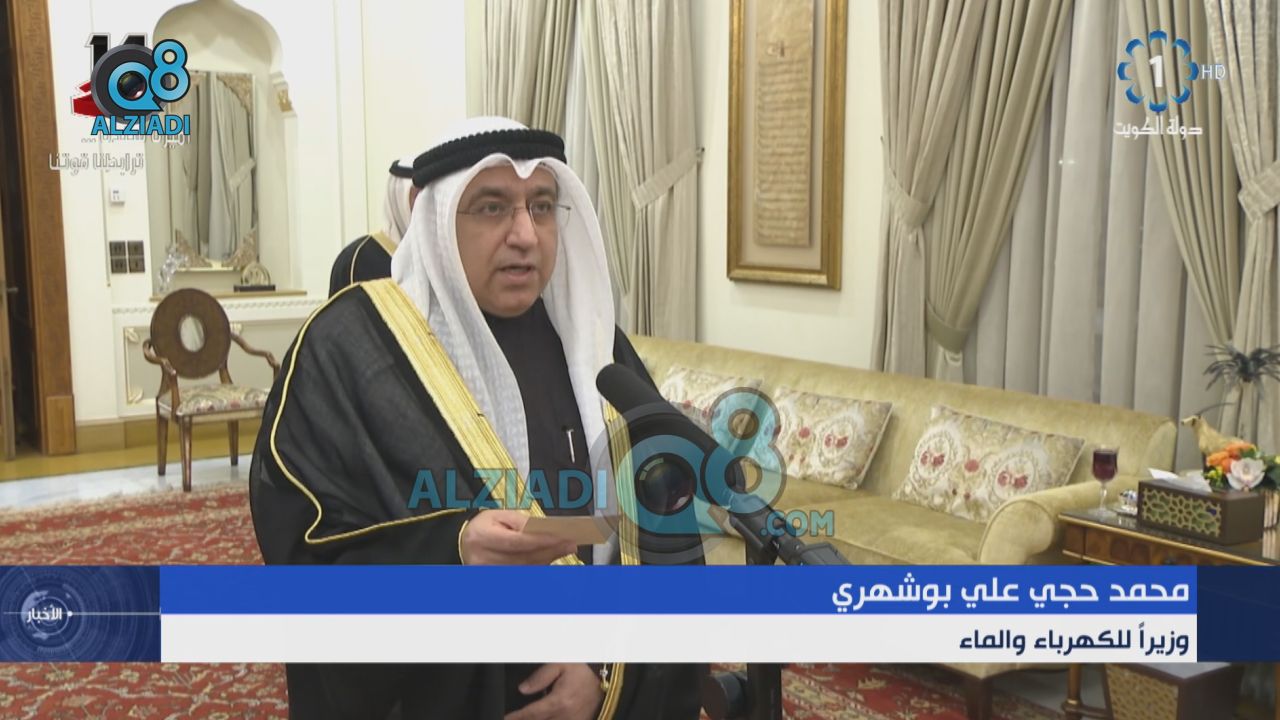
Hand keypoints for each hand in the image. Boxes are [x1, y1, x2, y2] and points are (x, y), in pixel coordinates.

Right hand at [460, 510, 578, 565]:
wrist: (463, 543)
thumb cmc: (482, 527)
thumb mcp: (498, 515)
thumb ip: (521, 522)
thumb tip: (544, 530)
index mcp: (482, 537)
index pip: (517, 542)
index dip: (540, 541)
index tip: (560, 537)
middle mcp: (483, 559)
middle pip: (524, 558)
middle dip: (550, 550)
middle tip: (569, 543)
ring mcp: (489, 573)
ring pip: (525, 569)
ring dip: (547, 559)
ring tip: (563, 548)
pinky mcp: (495, 580)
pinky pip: (521, 574)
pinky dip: (538, 567)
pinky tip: (550, 558)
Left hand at [504, 663, 602, 719]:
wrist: (604, 679)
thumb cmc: (581, 670)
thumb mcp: (560, 665)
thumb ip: (540, 677)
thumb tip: (523, 689)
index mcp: (559, 700)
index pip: (532, 713)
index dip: (517, 717)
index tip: (506, 718)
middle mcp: (565, 715)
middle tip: (510, 719)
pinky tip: (540, 719)